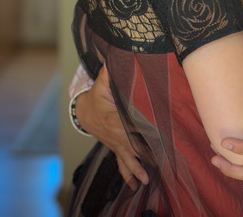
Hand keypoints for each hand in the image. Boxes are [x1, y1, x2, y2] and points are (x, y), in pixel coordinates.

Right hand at [74, 66, 149, 189]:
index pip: (132, 123)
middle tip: (159, 162)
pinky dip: (129, 175)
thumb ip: (111, 71)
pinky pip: (122, 164)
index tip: (158, 134)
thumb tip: (115, 56)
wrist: (84, 112)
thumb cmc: (97, 96)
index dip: (144, 128)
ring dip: (136, 169)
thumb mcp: (103, 83)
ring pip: (127, 158)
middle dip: (145, 154)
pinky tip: (136, 186)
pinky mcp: (117, 149)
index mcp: (115, 118)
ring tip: (146, 180)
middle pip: (133, 145)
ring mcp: (116, 144)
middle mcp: (117, 134)